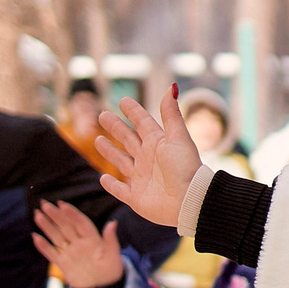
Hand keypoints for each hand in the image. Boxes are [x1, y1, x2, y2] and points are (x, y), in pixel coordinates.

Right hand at [32, 200, 124, 287]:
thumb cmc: (111, 271)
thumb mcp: (113, 255)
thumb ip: (111, 239)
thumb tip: (113, 223)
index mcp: (92, 238)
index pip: (80, 222)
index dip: (72, 213)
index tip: (62, 204)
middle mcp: (80, 243)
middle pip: (65, 226)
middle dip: (55, 215)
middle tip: (44, 204)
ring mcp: (71, 252)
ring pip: (56, 236)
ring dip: (47, 226)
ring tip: (37, 214)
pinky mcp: (64, 264)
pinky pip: (52, 253)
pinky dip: (43, 246)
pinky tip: (35, 237)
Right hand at [95, 84, 200, 227]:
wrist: (190, 201)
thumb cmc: (186, 169)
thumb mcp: (178, 138)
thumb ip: (171, 114)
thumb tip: (172, 86)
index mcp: (158, 144)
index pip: (143, 123)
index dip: (133, 112)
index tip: (123, 101)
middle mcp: (148, 159)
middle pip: (128, 139)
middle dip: (116, 128)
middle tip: (102, 115)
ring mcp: (142, 179)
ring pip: (122, 162)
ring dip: (110, 152)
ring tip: (98, 140)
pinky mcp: (137, 198)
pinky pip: (121, 191)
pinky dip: (112, 186)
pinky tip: (103, 178)